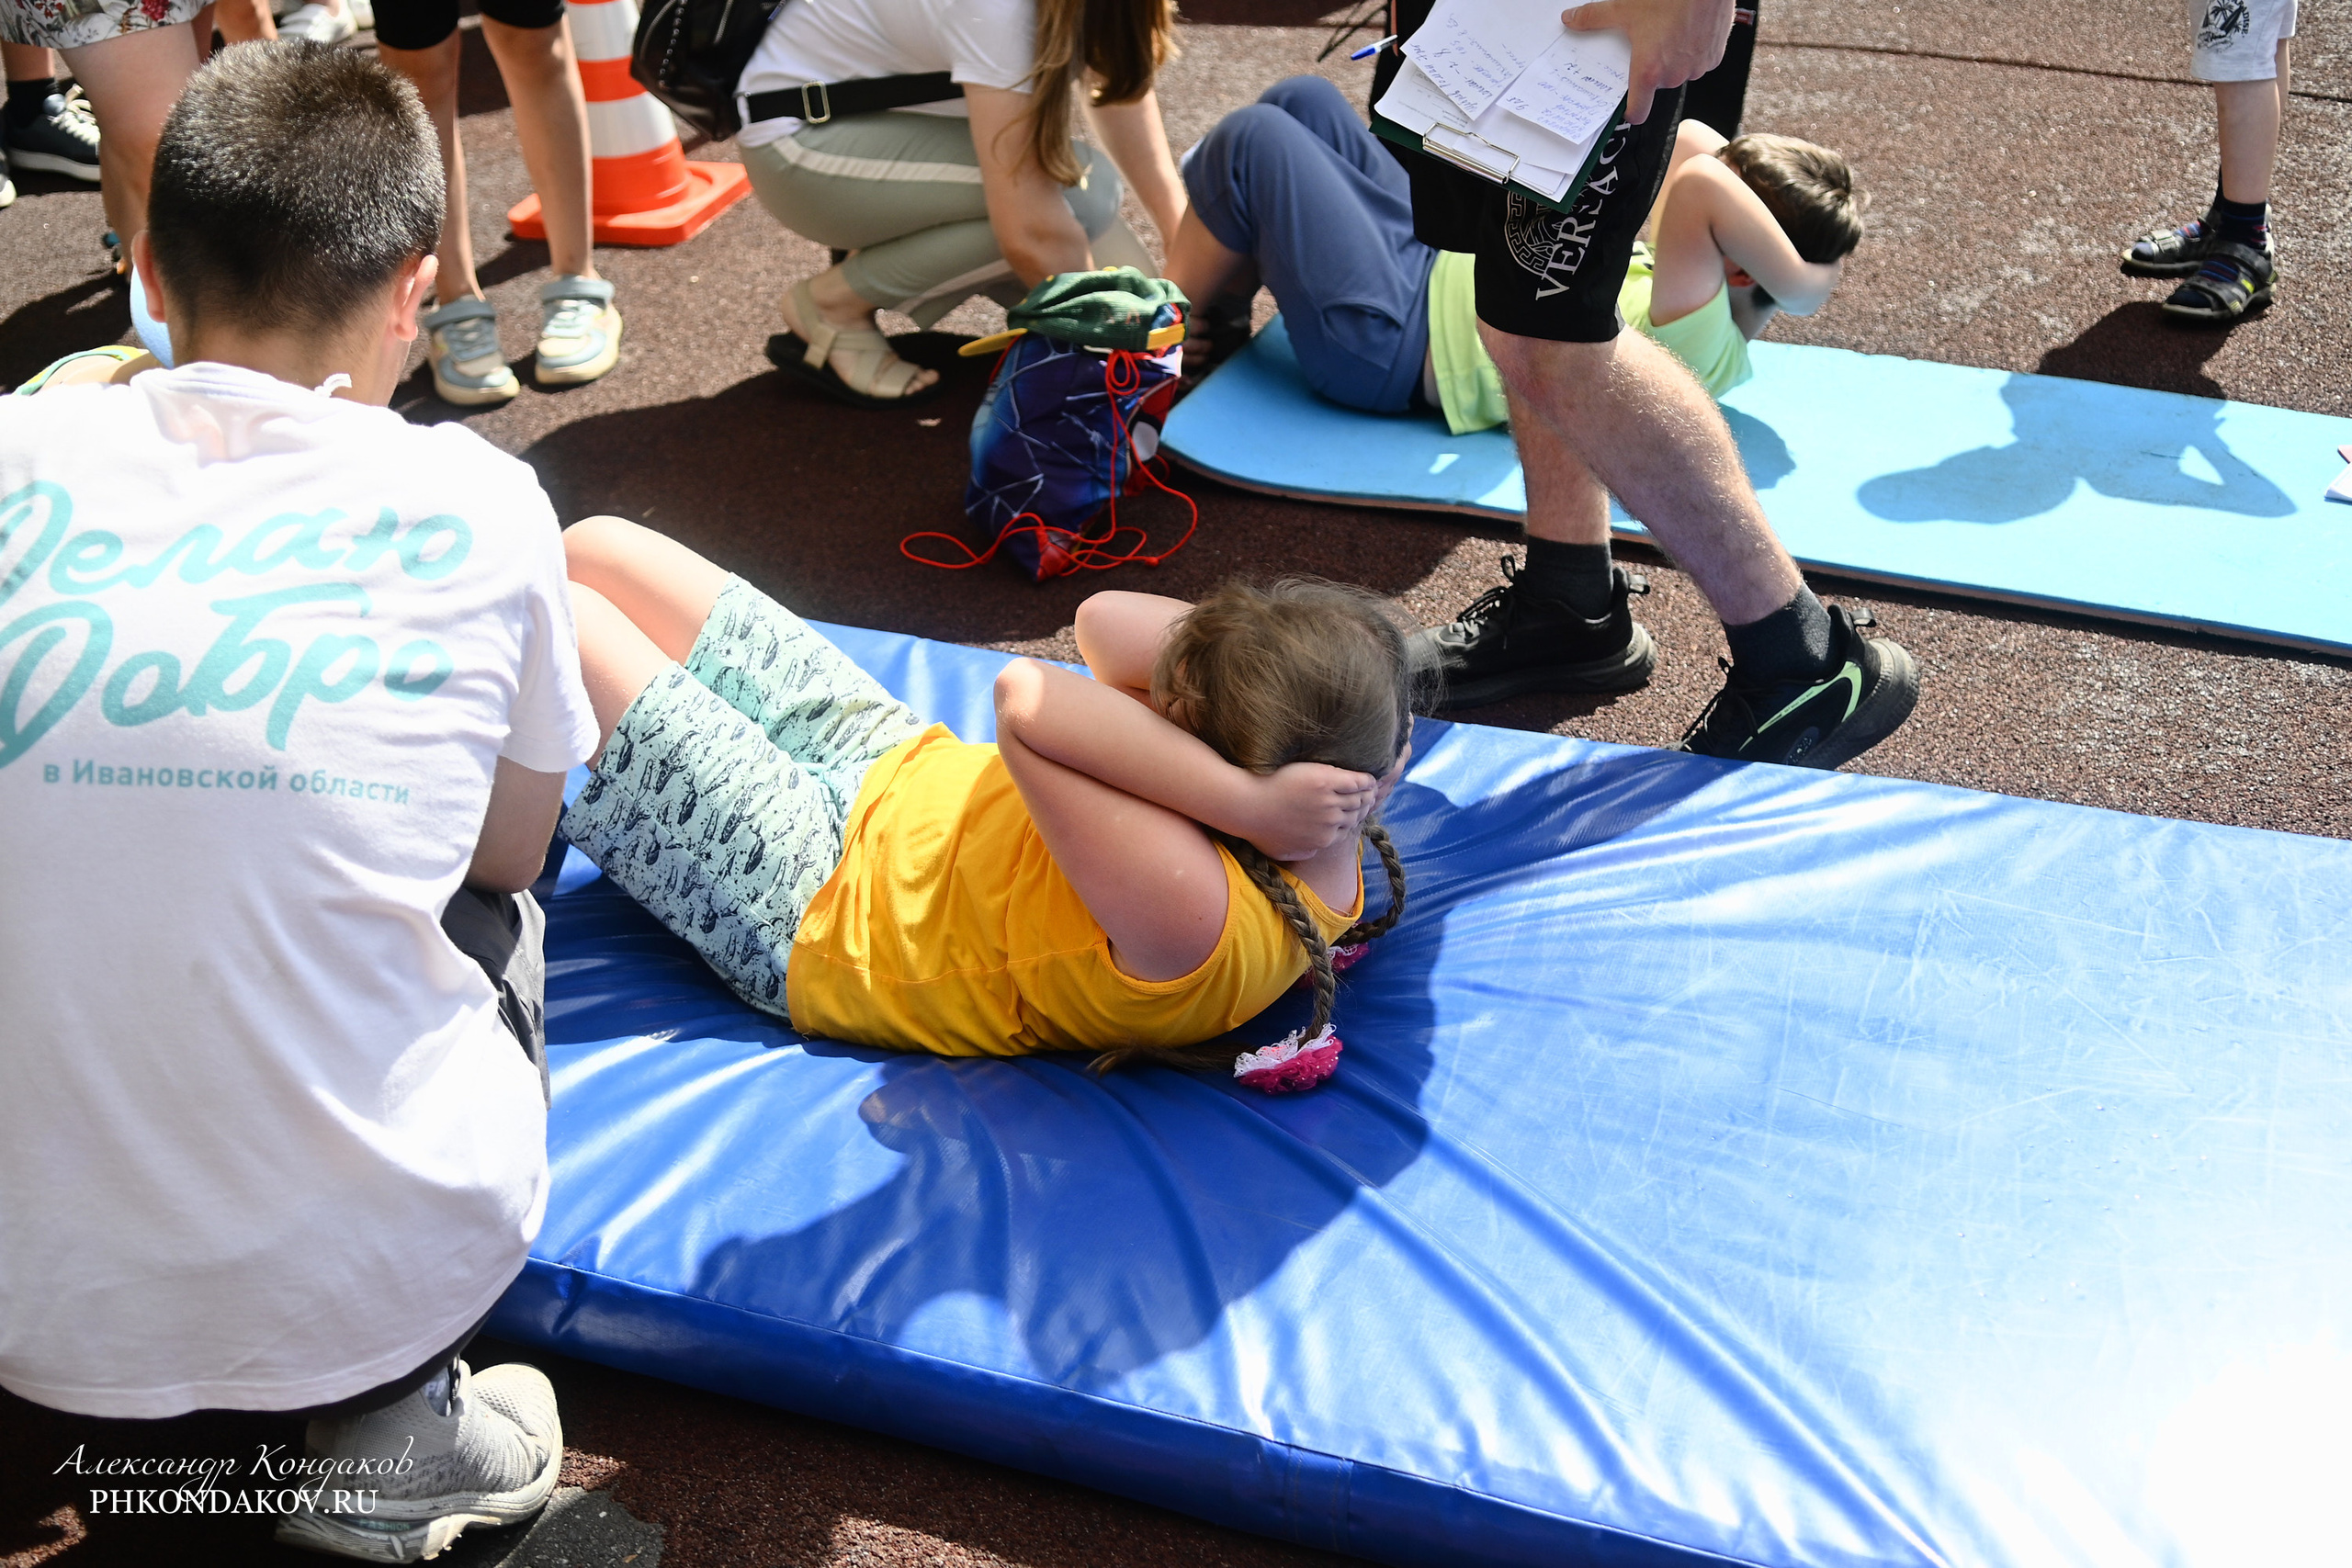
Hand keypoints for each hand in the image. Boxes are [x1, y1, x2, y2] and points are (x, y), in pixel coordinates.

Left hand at [1243, 762, 1379, 862]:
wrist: (1248, 805)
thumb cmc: (1259, 828)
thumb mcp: (1282, 851)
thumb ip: (1302, 853)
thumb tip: (1314, 851)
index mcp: (1323, 839)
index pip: (1347, 828)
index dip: (1354, 819)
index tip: (1357, 811)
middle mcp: (1331, 823)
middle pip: (1356, 812)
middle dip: (1364, 805)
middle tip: (1368, 795)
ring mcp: (1329, 802)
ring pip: (1358, 797)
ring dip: (1368, 791)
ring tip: (1371, 784)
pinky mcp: (1326, 781)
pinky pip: (1355, 781)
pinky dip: (1365, 780)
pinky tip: (1368, 776)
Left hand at [1563, 0, 1735, 124]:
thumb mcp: (1624, 7)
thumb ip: (1594, 17)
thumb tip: (1570, 20)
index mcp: (1649, 71)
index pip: (1639, 111)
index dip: (1631, 110)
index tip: (1627, 106)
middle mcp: (1674, 75)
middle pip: (1657, 84)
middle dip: (1652, 68)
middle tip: (1649, 44)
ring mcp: (1696, 68)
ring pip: (1679, 72)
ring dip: (1674, 60)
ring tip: (1670, 32)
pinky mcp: (1714, 58)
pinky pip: (1699, 62)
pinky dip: (1693, 51)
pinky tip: (1688, 30)